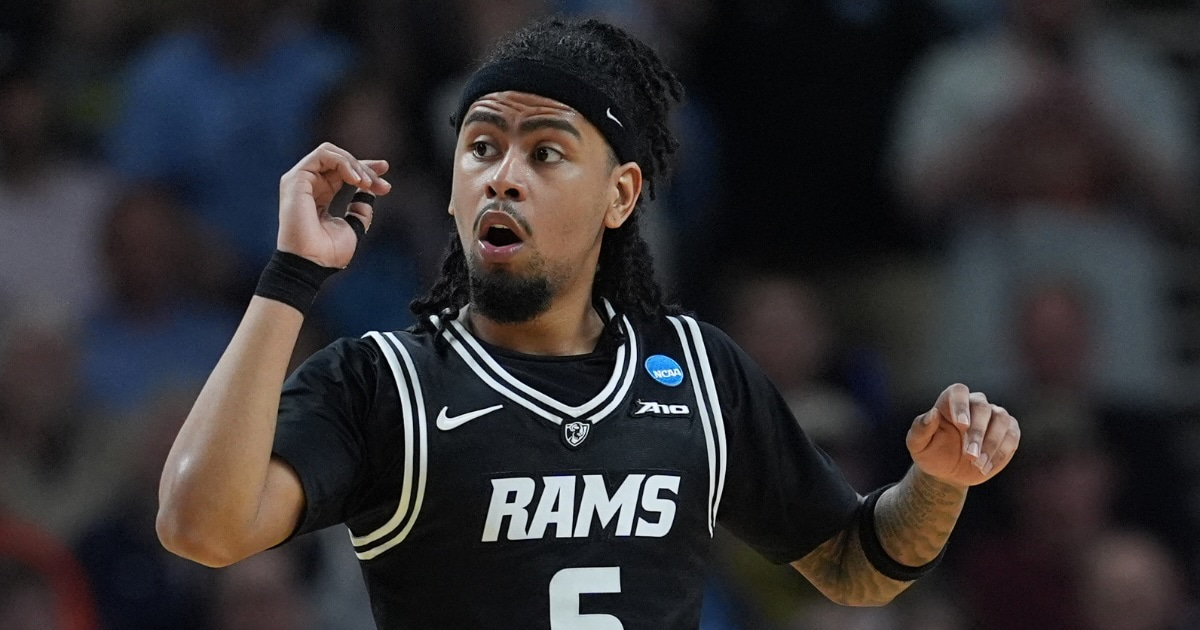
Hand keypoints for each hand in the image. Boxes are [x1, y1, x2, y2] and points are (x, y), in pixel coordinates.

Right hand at [277, 142, 391, 267]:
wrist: (312, 262)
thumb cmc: (328, 252)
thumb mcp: (353, 227)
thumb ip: (360, 210)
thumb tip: (368, 194)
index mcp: (319, 195)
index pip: (342, 171)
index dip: (364, 167)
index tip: (385, 169)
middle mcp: (309, 185)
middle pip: (339, 160)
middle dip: (365, 168)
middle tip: (382, 186)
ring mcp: (300, 180)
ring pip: (332, 154)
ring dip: (355, 165)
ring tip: (366, 183)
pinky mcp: (296, 178)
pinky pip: (323, 155)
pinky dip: (343, 162)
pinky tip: (355, 179)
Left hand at [906, 384, 1019, 487]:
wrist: (947, 472)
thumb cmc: (930, 453)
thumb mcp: (917, 444)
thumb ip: (921, 428)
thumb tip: (933, 413)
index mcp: (949, 402)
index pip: (959, 391)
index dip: (961, 405)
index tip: (961, 425)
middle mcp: (974, 404)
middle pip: (982, 407)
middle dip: (977, 433)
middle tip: (970, 456)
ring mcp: (993, 417)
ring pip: (1001, 419)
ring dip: (992, 443)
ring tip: (978, 465)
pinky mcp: (1008, 432)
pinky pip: (1012, 435)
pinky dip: (1001, 452)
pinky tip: (986, 467)